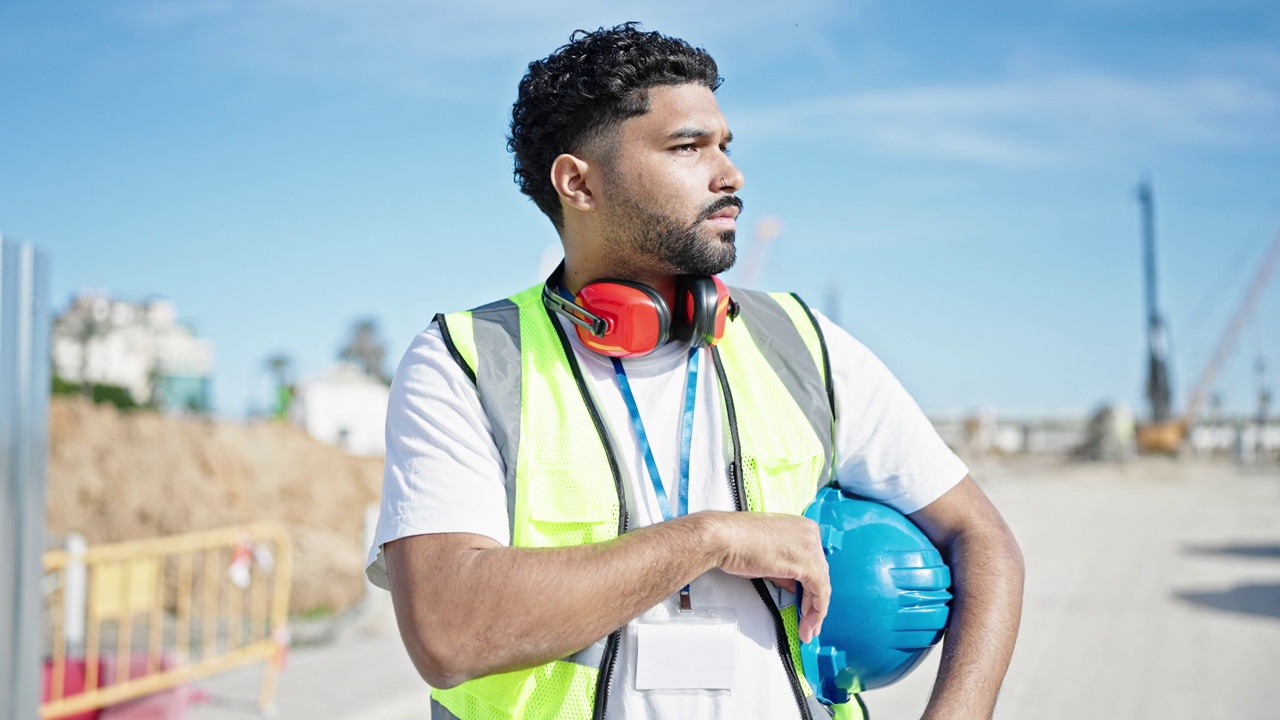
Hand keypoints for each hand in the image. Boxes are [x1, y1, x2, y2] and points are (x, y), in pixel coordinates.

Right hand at [707, 512, 829, 641]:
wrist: (723, 539)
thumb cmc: (736, 543)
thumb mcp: (769, 557)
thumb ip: (786, 571)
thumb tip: (794, 585)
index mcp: (801, 527)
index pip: (814, 562)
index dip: (811, 587)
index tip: (808, 605)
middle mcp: (810, 533)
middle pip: (820, 573)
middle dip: (815, 602)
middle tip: (810, 621)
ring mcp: (810, 546)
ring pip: (822, 585)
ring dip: (815, 611)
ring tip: (808, 628)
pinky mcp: (807, 562)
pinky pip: (819, 591)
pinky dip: (815, 611)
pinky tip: (807, 622)